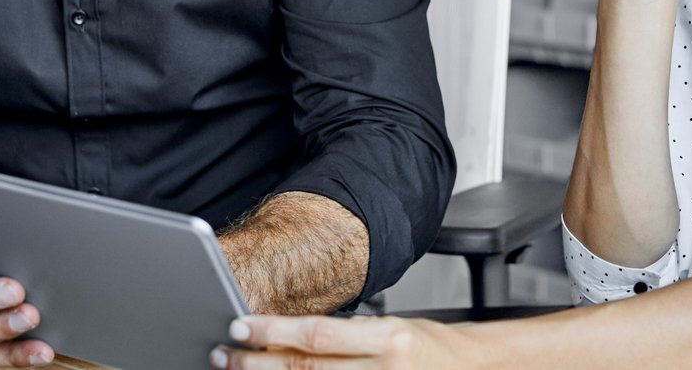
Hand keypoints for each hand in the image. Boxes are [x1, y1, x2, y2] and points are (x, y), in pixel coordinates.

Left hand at [213, 314, 481, 368]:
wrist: (468, 368)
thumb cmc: (425, 346)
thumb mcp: (386, 327)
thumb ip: (340, 335)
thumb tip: (284, 335)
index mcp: (388, 338)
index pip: (318, 334)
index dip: (274, 331)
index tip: (240, 325)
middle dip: (257, 364)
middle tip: (223, 355)